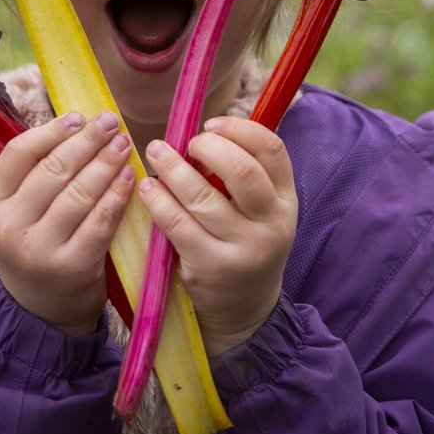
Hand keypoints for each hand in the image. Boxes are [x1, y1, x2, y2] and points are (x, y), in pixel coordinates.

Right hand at [0, 111, 136, 334]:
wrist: (41, 312)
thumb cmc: (36, 248)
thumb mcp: (19, 215)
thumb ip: (35, 177)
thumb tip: (74, 125)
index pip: (18, 155)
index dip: (50, 132)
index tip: (77, 117)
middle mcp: (12, 226)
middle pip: (53, 170)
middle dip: (87, 141)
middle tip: (111, 122)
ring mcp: (41, 249)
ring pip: (79, 193)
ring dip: (106, 163)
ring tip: (123, 144)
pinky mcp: (73, 266)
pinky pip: (100, 221)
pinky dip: (117, 196)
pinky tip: (129, 178)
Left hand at [137, 117, 297, 355]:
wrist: (244, 310)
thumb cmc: (246, 244)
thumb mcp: (262, 211)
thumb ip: (245, 175)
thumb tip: (204, 129)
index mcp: (285, 200)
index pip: (272, 150)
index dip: (239, 129)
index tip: (211, 124)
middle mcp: (271, 223)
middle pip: (241, 170)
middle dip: (207, 147)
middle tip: (186, 143)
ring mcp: (242, 248)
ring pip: (202, 196)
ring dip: (173, 168)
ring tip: (155, 152)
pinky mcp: (210, 267)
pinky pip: (177, 224)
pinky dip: (158, 200)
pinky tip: (148, 188)